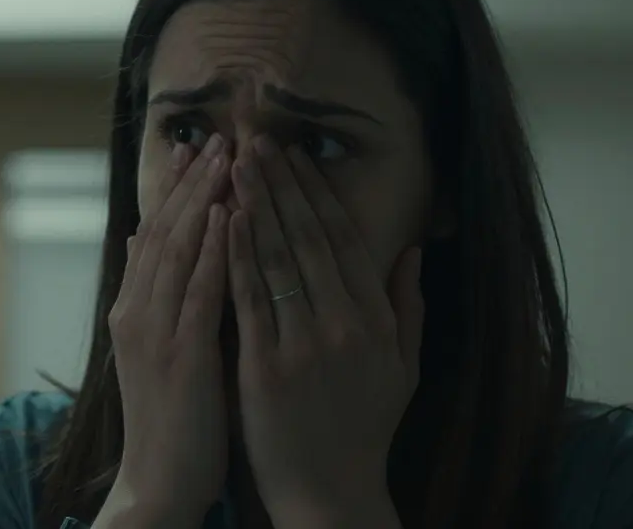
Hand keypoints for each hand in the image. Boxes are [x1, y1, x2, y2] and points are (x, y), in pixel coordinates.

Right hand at [95, 134, 232, 527]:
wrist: (159, 479)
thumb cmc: (170, 417)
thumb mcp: (154, 348)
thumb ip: (151, 294)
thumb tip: (144, 240)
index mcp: (134, 310)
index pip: (156, 236)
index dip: (176, 190)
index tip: (196, 148)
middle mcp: (137, 312)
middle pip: (164, 232)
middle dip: (191, 182)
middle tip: (215, 136)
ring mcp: (154, 332)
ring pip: (177, 251)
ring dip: (202, 200)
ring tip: (224, 157)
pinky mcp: (180, 355)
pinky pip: (197, 291)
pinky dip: (210, 250)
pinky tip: (225, 216)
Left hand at [228, 137, 421, 527]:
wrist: (331, 493)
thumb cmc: (364, 429)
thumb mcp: (404, 369)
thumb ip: (408, 307)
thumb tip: (411, 249)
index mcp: (375, 321)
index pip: (343, 240)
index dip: (317, 193)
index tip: (296, 155)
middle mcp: (344, 325)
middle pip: (307, 239)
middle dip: (281, 184)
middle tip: (257, 139)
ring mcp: (304, 346)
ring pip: (275, 260)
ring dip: (253, 205)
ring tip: (236, 163)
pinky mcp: (265, 367)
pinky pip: (247, 301)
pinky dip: (234, 257)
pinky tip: (222, 221)